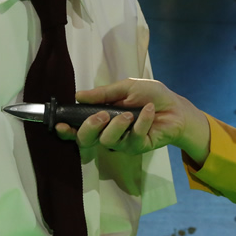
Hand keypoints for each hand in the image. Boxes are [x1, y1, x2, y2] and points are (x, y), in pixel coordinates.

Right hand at [59, 78, 210, 162]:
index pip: (78, 127)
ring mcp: (122, 142)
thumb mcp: (126, 87)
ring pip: (107, 141)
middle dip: (90, 127)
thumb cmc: (150, 95)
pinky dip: (141, 123)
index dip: (66, 129)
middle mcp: (107, 132)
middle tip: (102, 115)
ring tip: (129, 114)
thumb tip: (78, 95)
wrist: (175, 107)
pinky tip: (149, 111)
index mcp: (101, 117)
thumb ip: (103, 93)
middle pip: (86, 140)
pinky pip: (132, 139)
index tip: (60, 124)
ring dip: (117, 125)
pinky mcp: (138, 148)